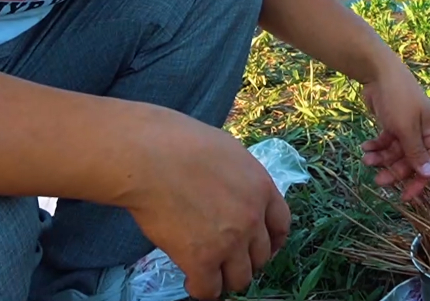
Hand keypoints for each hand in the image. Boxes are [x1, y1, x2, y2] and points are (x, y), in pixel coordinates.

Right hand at [119, 107, 289, 300]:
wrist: (148, 155)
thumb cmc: (179, 143)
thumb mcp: (227, 152)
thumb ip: (240, 179)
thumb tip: (235, 193)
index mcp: (261, 187)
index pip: (281, 226)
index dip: (271, 242)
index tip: (259, 248)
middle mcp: (252, 217)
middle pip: (261, 257)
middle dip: (244, 260)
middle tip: (225, 257)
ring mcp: (229, 241)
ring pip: (240, 279)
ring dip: (224, 277)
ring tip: (208, 270)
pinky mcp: (201, 258)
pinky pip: (209, 290)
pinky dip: (201, 289)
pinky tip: (190, 278)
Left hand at [359, 58, 429, 200]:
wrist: (377, 71)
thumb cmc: (397, 98)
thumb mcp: (406, 127)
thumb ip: (416, 152)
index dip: (418, 181)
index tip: (405, 197)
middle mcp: (422, 132)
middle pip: (410, 161)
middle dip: (394, 171)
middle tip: (377, 182)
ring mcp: (406, 128)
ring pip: (395, 153)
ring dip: (381, 159)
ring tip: (366, 159)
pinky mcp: (391, 124)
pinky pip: (386, 143)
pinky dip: (376, 147)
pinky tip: (365, 148)